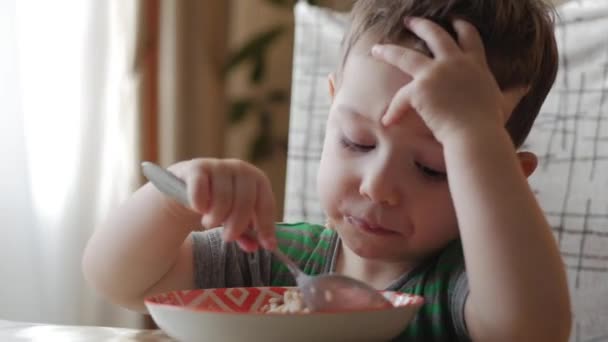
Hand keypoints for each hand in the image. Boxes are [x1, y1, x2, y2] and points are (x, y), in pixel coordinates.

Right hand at [169, 158, 276, 251]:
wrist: (188, 186)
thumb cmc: (218, 202)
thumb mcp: (235, 217)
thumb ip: (246, 233)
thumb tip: (255, 247)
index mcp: (256, 178)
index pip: (266, 203)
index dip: (266, 226)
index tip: (266, 246)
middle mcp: (241, 168)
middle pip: (246, 201)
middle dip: (237, 225)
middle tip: (228, 238)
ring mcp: (219, 165)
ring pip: (223, 199)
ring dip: (215, 218)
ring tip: (209, 223)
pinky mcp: (197, 168)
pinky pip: (201, 192)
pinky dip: (200, 206)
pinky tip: (199, 209)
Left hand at [371, 17, 506, 143]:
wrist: (476, 136)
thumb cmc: (489, 124)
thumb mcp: (504, 103)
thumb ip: (512, 93)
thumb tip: (526, 86)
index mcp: (475, 64)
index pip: (469, 38)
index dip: (460, 27)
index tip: (454, 21)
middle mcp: (455, 63)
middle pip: (434, 35)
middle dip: (421, 26)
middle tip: (410, 20)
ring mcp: (436, 73)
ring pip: (405, 56)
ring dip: (389, 50)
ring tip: (377, 48)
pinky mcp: (420, 89)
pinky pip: (400, 98)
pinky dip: (394, 111)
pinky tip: (387, 120)